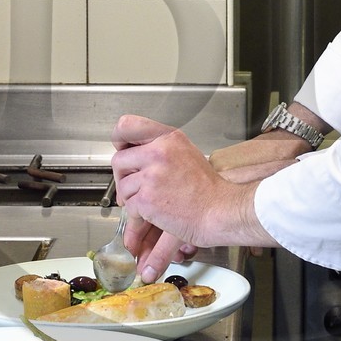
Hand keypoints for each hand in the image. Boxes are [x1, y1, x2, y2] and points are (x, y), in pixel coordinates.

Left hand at [111, 114, 271, 279]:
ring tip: (150, 204)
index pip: (128, 125)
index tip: (122, 149)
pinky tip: (153, 215)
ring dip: (131, 198)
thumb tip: (134, 153)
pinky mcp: (147, 198)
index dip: (120, 140)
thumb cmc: (209, 189)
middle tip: (134, 187)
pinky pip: (129, 206)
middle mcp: (159, 152)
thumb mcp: (187, 154)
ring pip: (123, 186)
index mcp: (169, 138)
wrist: (221, 211)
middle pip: (119, 160)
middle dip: (123, 177)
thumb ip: (161, 150)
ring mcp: (152, 175)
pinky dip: (138, 215)